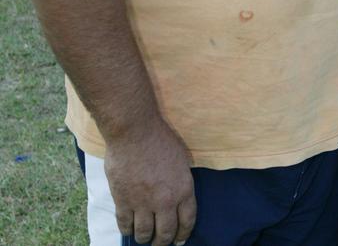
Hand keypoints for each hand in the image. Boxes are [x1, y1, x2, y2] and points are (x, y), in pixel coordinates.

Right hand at [104, 117, 196, 245]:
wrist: (135, 131)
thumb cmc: (160, 139)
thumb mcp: (181, 160)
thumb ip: (180, 182)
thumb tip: (178, 197)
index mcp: (183, 189)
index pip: (187, 221)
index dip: (183, 234)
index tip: (180, 240)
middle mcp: (165, 202)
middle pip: (166, 233)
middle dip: (163, 242)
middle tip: (160, 243)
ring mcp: (142, 203)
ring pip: (144, 234)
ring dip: (145, 238)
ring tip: (144, 237)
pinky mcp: (123, 201)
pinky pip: (125, 224)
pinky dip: (127, 230)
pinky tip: (129, 228)